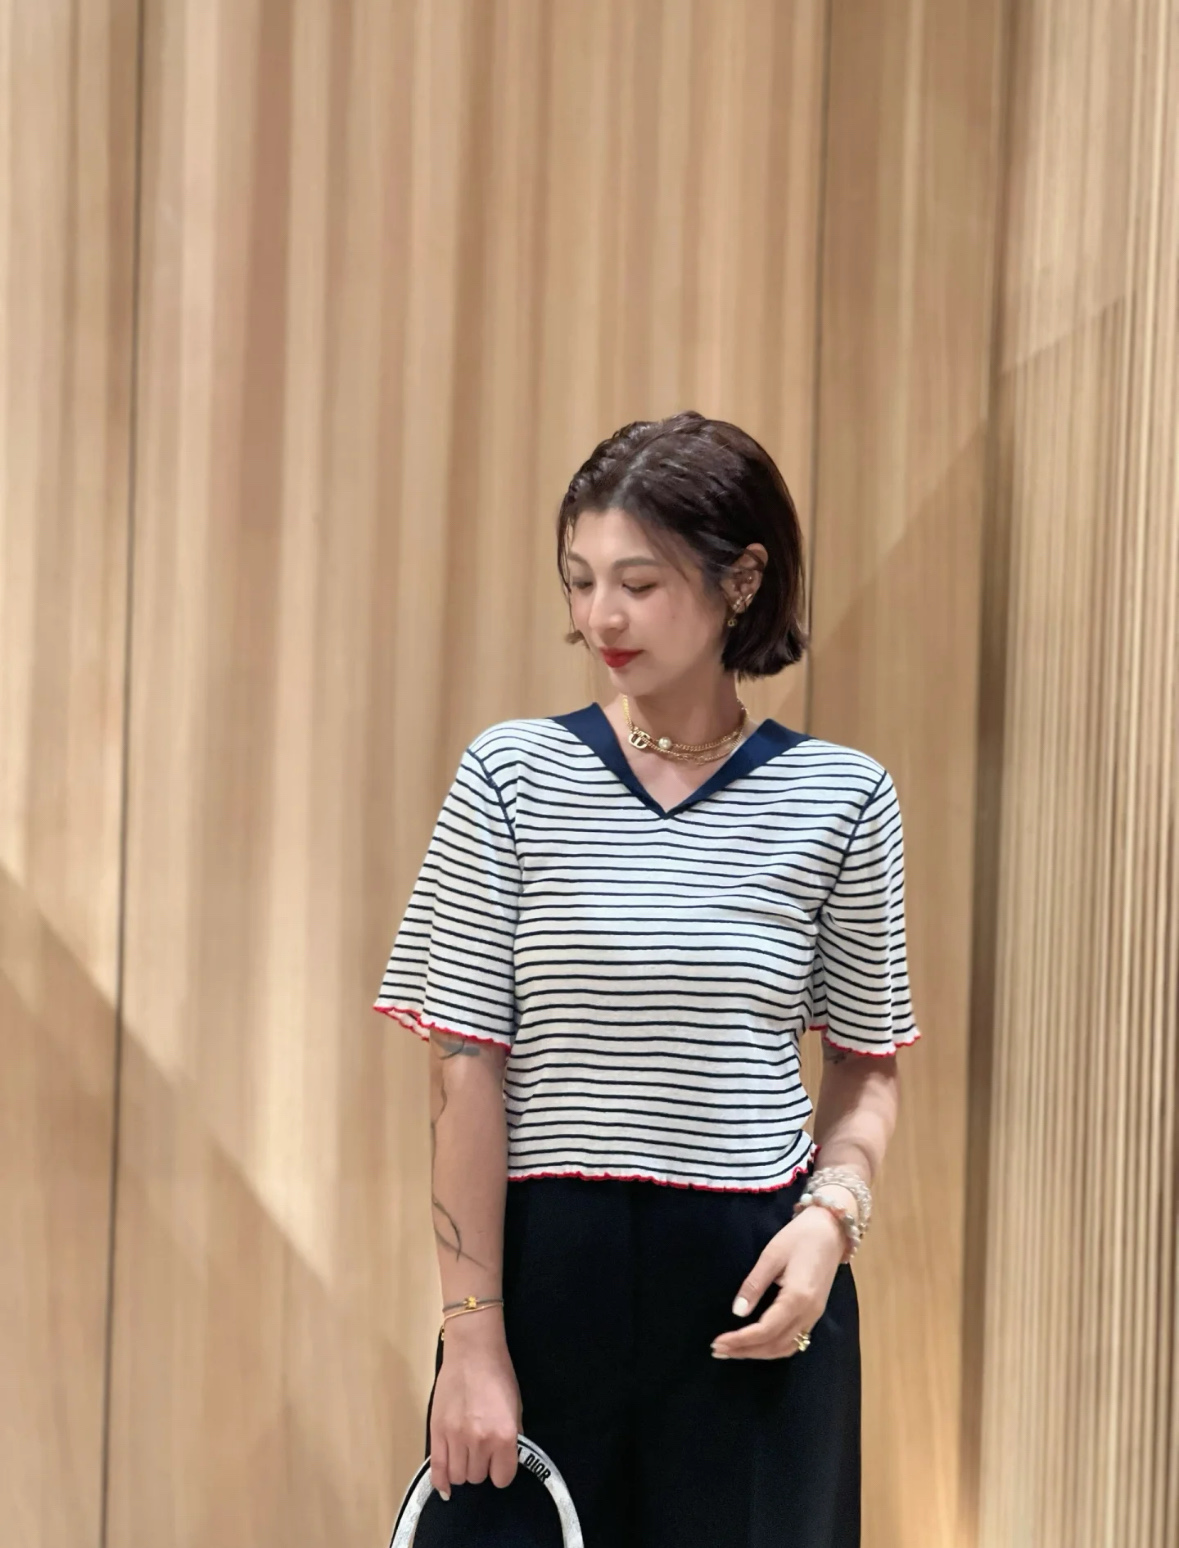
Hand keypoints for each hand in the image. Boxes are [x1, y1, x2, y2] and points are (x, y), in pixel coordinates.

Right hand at [429, 1314, 521, 1497]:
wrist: (473, 1352)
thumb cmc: (498, 1375)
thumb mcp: (515, 1408)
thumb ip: (511, 1439)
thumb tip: (505, 1461)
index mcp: (504, 1436)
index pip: (503, 1478)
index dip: (502, 1472)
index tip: (500, 1463)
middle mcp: (480, 1442)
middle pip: (478, 1478)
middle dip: (482, 1468)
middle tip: (482, 1451)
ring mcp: (456, 1438)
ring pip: (458, 1477)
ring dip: (464, 1470)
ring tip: (466, 1454)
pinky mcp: (437, 1432)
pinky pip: (437, 1469)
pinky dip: (441, 1482)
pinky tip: (445, 1486)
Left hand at [710, 1206, 845, 1359]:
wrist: (831, 1229)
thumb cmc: (800, 1236)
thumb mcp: (772, 1255)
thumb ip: (754, 1285)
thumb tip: (737, 1313)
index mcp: (797, 1298)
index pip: (766, 1330)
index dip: (741, 1340)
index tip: (718, 1342)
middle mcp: (809, 1313)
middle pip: (775, 1345)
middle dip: (745, 1351)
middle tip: (718, 1350)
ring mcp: (814, 1316)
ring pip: (785, 1348)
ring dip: (758, 1353)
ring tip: (732, 1350)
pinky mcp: (815, 1313)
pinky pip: (794, 1341)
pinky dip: (773, 1348)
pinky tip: (757, 1345)